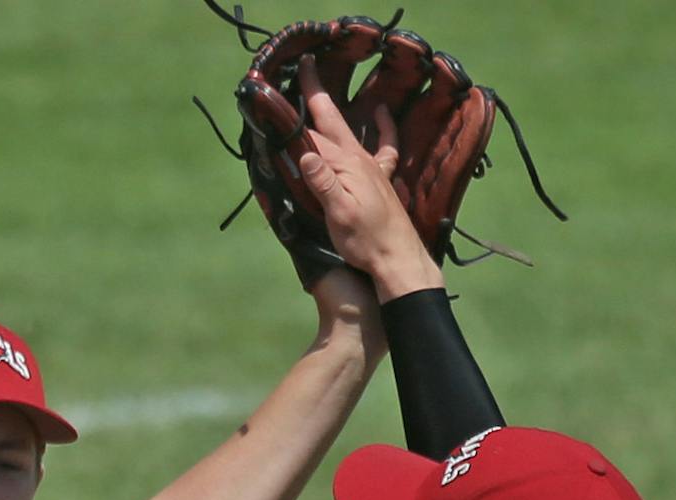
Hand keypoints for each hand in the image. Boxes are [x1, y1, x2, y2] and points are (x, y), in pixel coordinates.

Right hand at [294, 56, 442, 300]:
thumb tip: (304, 151)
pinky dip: (383, 127)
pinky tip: (381, 114)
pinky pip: (384, 146)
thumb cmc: (364, 239)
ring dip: (335, 110)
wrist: (397, 256)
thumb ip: (322, 181)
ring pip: (350, 130)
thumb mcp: (338, 212)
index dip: (294, 117)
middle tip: (306, 67)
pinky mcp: (380, 178)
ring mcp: (371, 167)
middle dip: (316, 94)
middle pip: (332, 122)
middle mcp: (359, 159)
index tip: (278, 95)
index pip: (313, 136)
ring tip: (325, 90)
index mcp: (345, 165)